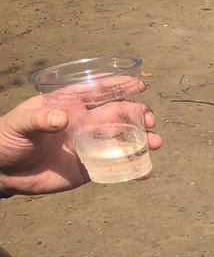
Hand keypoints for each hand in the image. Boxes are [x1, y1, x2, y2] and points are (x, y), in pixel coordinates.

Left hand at [0, 92, 161, 196]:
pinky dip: (134, 170)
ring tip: (156, 144)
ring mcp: (90, 146)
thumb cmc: (7, 139)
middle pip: (119, 115)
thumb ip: (39, 120)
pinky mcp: (91, 168)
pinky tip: (145, 172)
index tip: (139, 84)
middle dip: (138, 115)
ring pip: (123, 141)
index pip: (97, 91)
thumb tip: (62, 119)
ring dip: (143, 141)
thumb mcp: (19, 124)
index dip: (118, 86)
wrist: (5, 171)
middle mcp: (84, 123)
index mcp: (69, 106)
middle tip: (149, 121)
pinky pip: (117, 168)